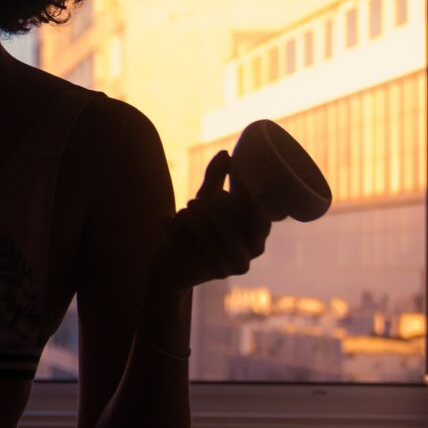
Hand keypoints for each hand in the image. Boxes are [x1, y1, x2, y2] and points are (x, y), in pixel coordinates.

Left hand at [154, 151, 271, 291]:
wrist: (172, 268)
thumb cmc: (196, 233)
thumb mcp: (206, 205)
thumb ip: (217, 180)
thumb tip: (226, 154)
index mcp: (254, 241)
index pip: (260, 220)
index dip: (248, 201)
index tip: (230, 187)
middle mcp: (245, 258)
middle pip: (231, 223)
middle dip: (209, 208)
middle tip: (193, 202)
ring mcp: (225, 268)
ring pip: (209, 233)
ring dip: (191, 217)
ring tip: (182, 211)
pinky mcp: (202, 273)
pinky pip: (190, 243)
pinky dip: (176, 228)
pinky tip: (167, 221)